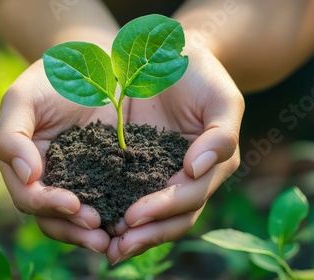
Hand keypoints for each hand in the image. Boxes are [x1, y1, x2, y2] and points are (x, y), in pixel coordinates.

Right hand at [0, 59, 126, 253]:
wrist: (92, 64)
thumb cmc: (50, 79)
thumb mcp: (22, 99)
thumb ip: (11, 136)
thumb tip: (27, 175)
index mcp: (27, 168)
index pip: (30, 197)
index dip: (47, 205)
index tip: (72, 204)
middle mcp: (53, 181)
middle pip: (56, 218)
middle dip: (76, 230)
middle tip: (100, 235)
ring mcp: (83, 181)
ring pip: (84, 218)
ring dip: (98, 231)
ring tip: (119, 236)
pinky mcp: (112, 176)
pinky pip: (114, 201)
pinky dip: (122, 213)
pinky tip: (137, 216)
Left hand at [105, 46, 244, 263]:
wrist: (172, 56)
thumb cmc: (201, 74)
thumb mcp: (222, 99)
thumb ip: (221, 135)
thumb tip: (196, 169)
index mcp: (209, 167)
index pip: (188, 198)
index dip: (163, 210)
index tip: (133, 216)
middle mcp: (185, 177)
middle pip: (170, 218)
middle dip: (145, 234)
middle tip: (115, 247)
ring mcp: (159, 174)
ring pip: (149, 215)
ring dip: (129, 234)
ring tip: (103, 246)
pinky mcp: (134, 165)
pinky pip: (123, 193)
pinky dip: (112, 209)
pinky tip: (91, 220)